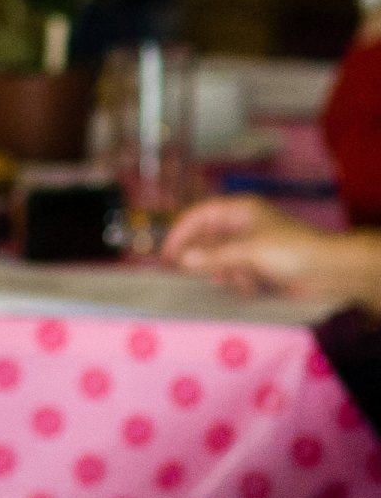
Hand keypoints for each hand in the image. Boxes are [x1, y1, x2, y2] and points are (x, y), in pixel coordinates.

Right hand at [163, 194, 380, 305]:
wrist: (331, 273)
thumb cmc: (291, 251)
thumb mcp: (249, 251)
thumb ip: (214, 256)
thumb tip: (183, 261)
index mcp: (239, 211)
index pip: (198, 216)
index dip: (180, 233)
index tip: (166, 255)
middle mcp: (241, 227)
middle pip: (207, 241)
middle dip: (206, 259)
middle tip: (194, 274)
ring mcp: (250, 248)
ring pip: (219, 261)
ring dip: (228, 274)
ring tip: (243, 280)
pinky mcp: (259, 268)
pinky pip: (235, 275)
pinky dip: (240, 283)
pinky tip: (254, 287)